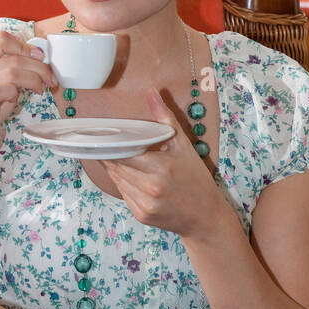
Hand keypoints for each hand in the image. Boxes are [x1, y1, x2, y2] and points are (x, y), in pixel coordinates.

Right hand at [0, 31, 58, 164]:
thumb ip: (13, 69)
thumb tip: (39, 60)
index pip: (2, 38)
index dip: (25, 46)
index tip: (39, 58)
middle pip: (14, 57)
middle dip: (39, 67)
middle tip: (49, 78)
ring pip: (13, 72)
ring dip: (34, 80)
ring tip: (39, 89)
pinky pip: (4, 89)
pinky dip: (16, 93)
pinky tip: (17, 99)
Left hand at [101, 88, 226, 242]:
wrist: (205, 216)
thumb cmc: (196, 178)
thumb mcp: (184, 145)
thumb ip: (165, 118)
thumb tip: (152, 92)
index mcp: (161, 167)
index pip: (122, 153)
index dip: (110, 145)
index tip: (103, 136)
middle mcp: (150, 188)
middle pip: (116, 166)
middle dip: (111, 155)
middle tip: (105, 144)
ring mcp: (144, 204)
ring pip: (117, 180)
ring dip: (115, 169)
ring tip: (117, 159)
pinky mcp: (141, 215)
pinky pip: (123, 194)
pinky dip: (123, 184)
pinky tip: (131, 177)